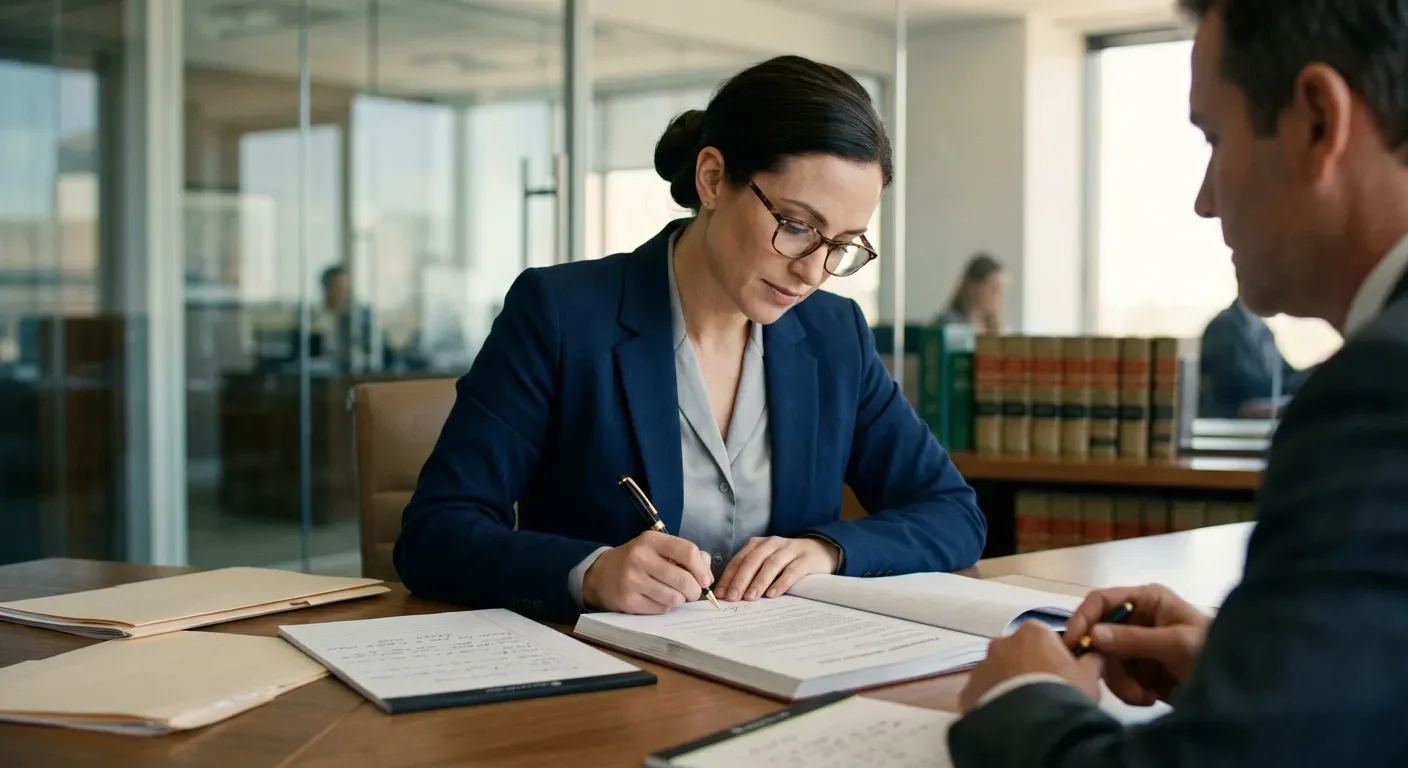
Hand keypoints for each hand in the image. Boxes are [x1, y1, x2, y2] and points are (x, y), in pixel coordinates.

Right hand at [581, 531, 713, 613]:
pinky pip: (661, 609)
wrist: (601, 574)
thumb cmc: (637, 560)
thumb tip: (706, 573)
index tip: (705, 580)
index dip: (701, 569)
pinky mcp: (628, 600)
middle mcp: (640, 557)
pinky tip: (657, 599)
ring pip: (674, 598)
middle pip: (683, 579)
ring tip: (673, 595)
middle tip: (691, 593)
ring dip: (679, 600)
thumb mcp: (657, 548)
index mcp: (651, 540)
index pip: (687, 551)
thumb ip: (685, 555)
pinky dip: (665, 607)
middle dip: (694, 590)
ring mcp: (632, 580)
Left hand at [715, 536, 839, 601]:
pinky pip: (792, 571)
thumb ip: (750, 573)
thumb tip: (730, 594)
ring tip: (750, 597)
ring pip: (771, 564)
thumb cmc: (787, 561)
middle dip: (740, 580)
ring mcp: (790, 549)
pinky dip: (781, 582)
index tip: (721, 594)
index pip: (739, 560)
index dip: (729, 577)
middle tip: (733, 598)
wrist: (821, 551)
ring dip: (759, 581)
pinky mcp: (806, 559)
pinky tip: (773, 594)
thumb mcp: (767, 562)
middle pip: (753, 561)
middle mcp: (772, 543)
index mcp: (758, 544)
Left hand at [959, 621, 1102, 710]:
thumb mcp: (1089, 676)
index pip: (1044, 638)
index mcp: (1032, 632)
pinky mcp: (967, 691)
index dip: (1054, 656)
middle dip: (1027, 669)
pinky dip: (992, 702)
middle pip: (1018, 653)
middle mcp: (1002, 642)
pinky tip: (1006, 718)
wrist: (1032, 725)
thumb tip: (1092, 652)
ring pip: (997, 673)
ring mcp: (981, 666)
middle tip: (1043, 694)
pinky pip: (983, 693)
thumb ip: (1090, 658)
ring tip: (1024, 709)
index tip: (1061, 675)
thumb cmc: (1063, 692)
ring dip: (1008, 685)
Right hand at [1065, 584, 1211, 705]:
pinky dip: (1129, 692)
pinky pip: (1118, 680)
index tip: (1074, 643)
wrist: (1238, 689)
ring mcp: (1137, 647)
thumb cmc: (1211, 652)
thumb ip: (1134, 639)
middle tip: (1124, 684)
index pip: (1101, 601)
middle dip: (1109, 663)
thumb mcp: (1175, 643)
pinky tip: (1149, 697)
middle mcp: (1136, 620)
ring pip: (1106, 662)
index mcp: (1146, 601)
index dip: (1083, 618)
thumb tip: (1093, 636)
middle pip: (1099, 637)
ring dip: (1121, 683)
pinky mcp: (1140, 672)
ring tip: (1143, 696)